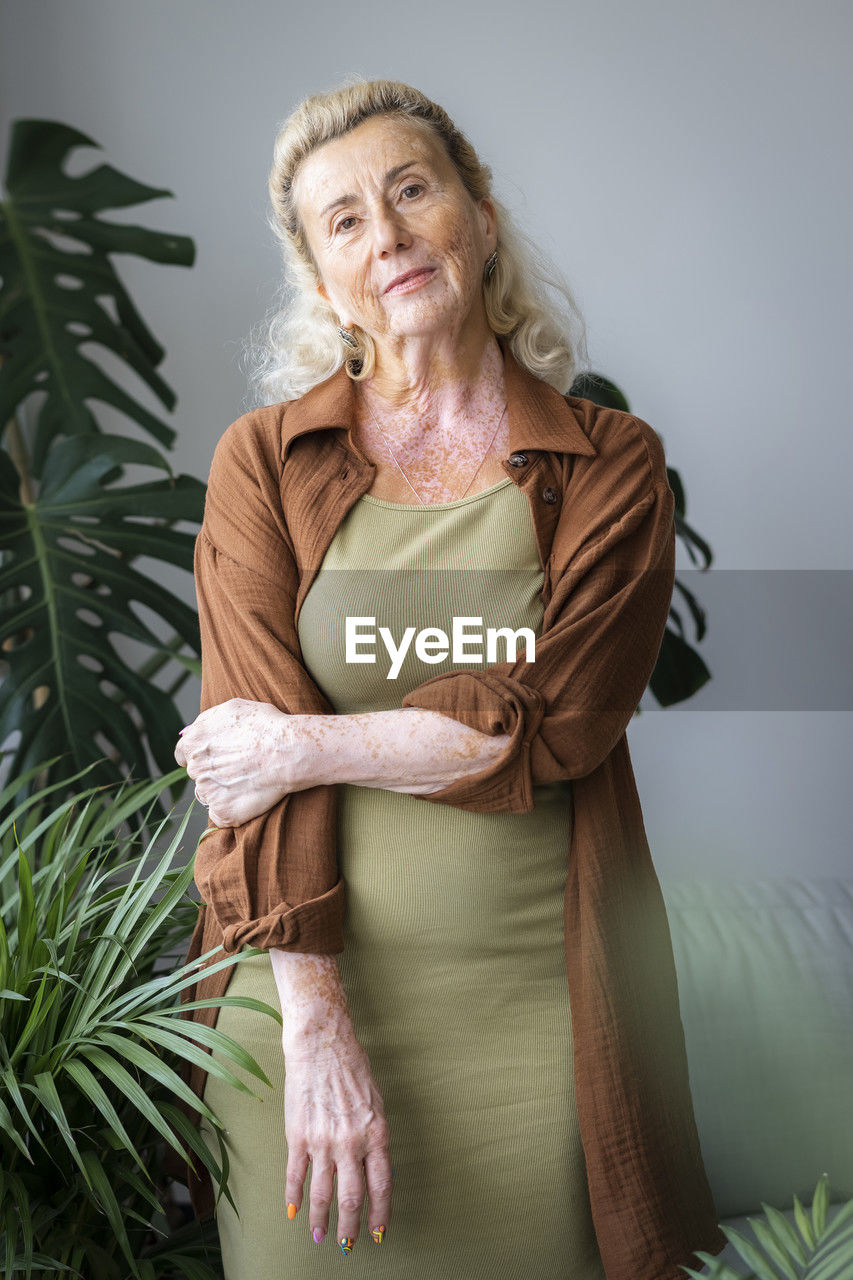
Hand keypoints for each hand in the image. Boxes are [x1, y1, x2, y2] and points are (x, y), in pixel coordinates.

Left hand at [173, 698, 301, 826]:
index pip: (182, 754)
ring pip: (209, 794)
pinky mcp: (223, 812)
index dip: (200, 755)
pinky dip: (232, 809)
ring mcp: (208, 792)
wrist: (288, 751)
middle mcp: (195, 768)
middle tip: (240, 766)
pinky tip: (249, 796)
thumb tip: (192, 732)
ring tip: (248, 780)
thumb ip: (205, 722)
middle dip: (213, 770)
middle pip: (197, 773)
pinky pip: (221, 814)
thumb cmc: (265, 726)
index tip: (214, 756)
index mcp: (193, 742)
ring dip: (223, 790)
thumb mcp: (230, 708)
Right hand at [283, 1031, 392, 1252]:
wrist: (321, 1045)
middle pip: (352, 1197)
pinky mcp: (298, 1136)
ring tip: (320, 1236)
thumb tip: (376, 1168)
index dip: (380, 1214)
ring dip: (321, 1219)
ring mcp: (322, 1141)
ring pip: (322, 1193)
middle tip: (347, 1244)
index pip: (381, 1186)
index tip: (378, 1232)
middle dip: (350, 1227)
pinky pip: (296, 1175)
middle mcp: (351, 1142)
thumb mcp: (376, 1103)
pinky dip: (294, 1196)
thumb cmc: (352, 1068)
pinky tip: (293, 1210)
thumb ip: (375, 1137)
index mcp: (376, 1133)